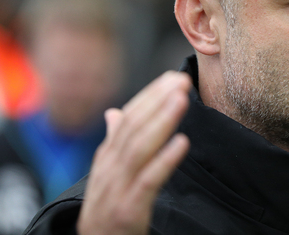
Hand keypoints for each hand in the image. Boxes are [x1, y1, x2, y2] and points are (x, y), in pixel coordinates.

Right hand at [77, 71, 191, 234]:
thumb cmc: (106, 210)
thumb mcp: (107, 176)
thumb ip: (114, 144)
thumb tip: (114, 113)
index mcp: (107, 158)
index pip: (128, 118)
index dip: (150, 96)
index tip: (172, 77)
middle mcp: (109, 169)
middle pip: (133, 127)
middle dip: (158, 100)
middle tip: (181, 79)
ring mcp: (116, 189)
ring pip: (139, 148)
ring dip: (162, 121)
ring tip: (181, 99)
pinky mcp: (127, 211)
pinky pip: (148, 182)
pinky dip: (164, 160)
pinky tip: (182, 142)